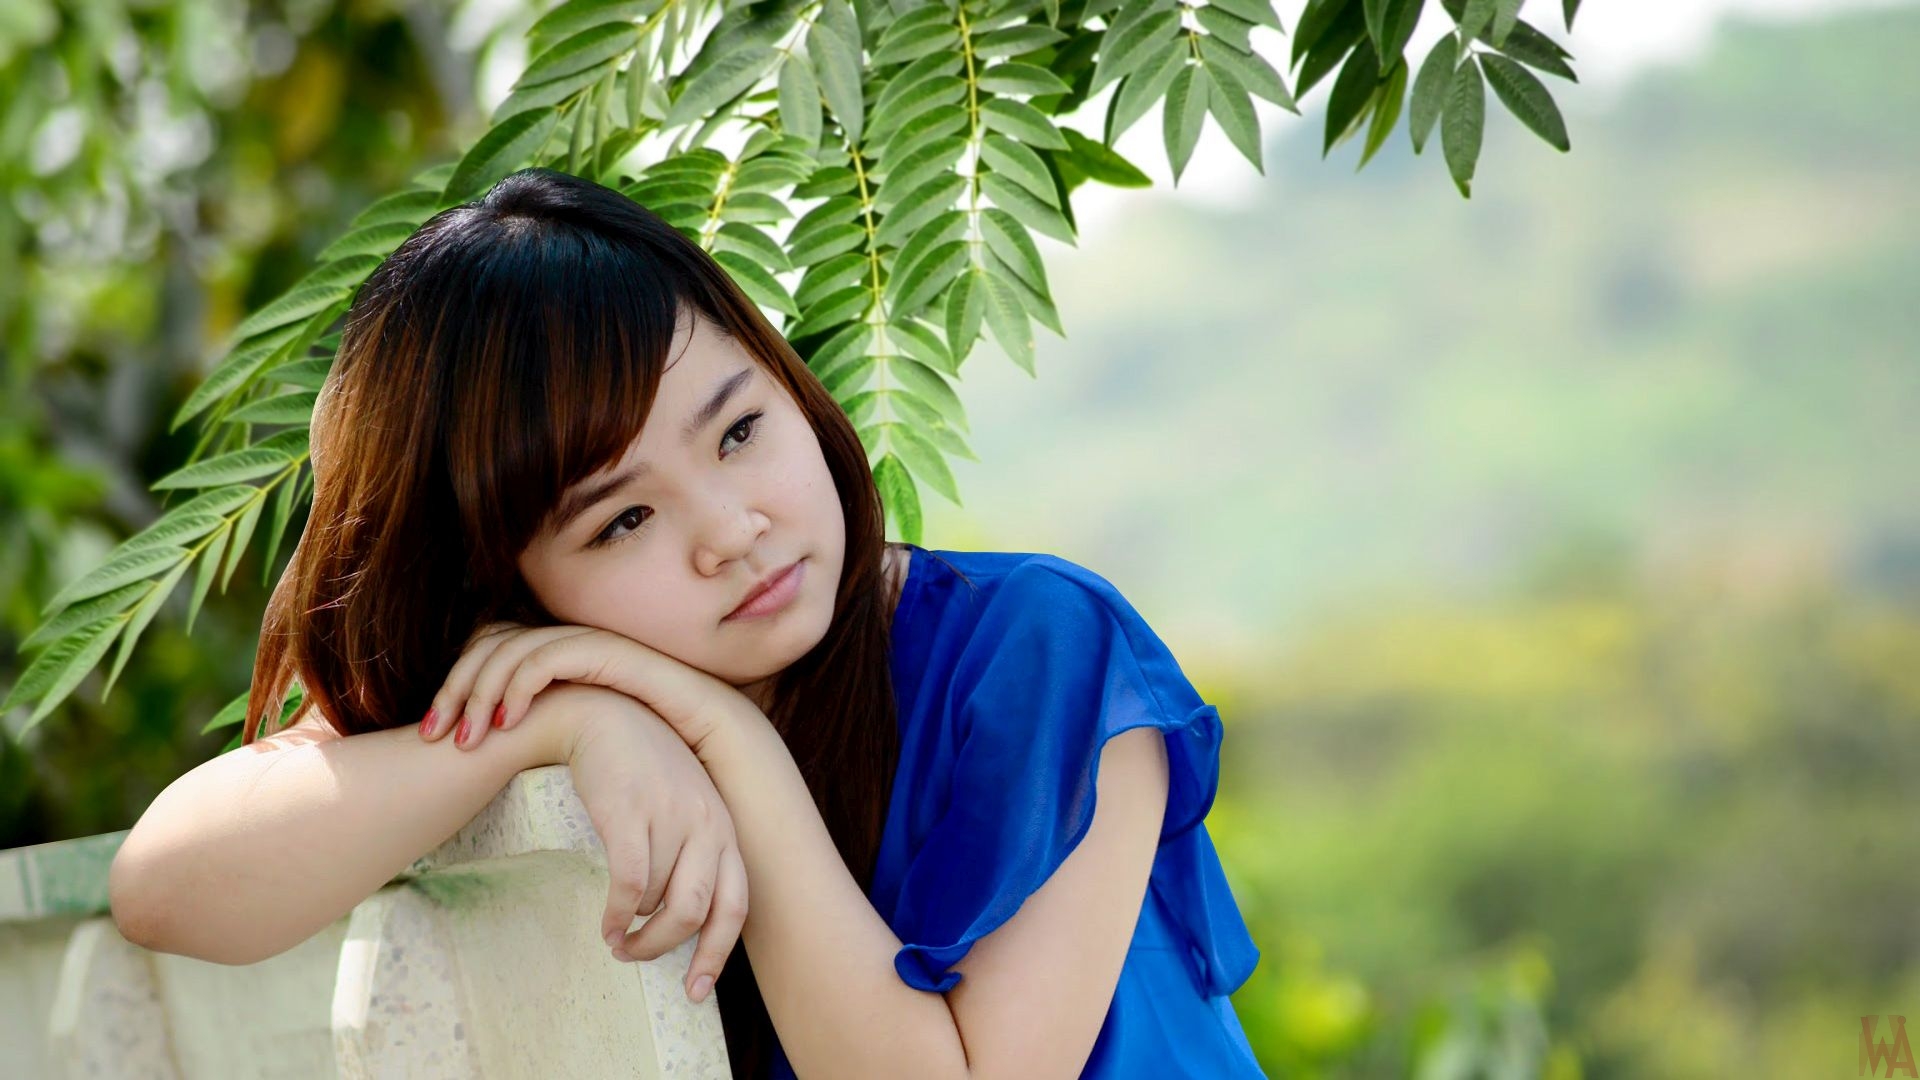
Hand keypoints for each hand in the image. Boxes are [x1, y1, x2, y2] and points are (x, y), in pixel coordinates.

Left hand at [420, 621, 756, 763]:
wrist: (731, 760)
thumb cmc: (667, 771)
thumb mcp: (593, 762)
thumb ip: (556, 755)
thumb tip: (501, 775)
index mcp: (568, 673)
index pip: (496, 659)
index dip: (458, 691)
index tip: (432, 739)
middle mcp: (578, 651)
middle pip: (493, 646)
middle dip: (455, 687)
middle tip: (430, 733)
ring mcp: (597, 647)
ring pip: (515, 646)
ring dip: (479, 686)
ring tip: (464, 734)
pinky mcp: (614, 652)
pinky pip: (553, 653)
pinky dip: (521, 679)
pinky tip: (508, 720)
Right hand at [522, 684, 747, 1002]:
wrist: (605, 715)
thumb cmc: (645, 770)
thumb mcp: (684, 808)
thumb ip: (694, 855)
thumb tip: (680, 921)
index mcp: (725, 829)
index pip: (735, 906)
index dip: (716, 954)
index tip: (695, 990)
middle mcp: (708, 824)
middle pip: (696, 913)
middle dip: (664, 948)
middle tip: (635, 957)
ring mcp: (672, 818)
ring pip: (658, 903)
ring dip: (633, 932)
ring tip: (614, 937)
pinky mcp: (632, 814)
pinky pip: (629, 885)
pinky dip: (616, 916)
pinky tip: (605, 925)